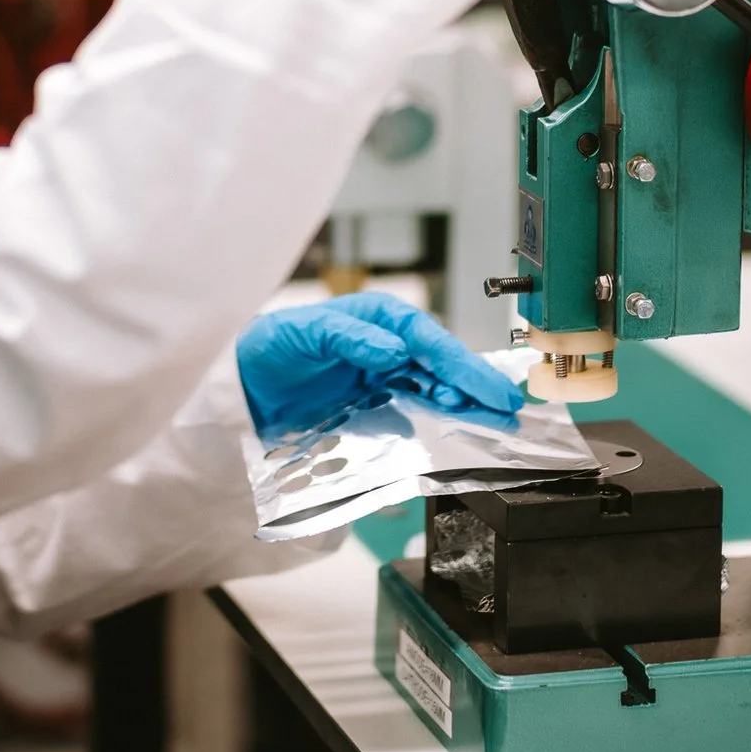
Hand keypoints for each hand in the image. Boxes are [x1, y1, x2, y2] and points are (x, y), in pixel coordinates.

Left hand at [237, 293, 525, 438]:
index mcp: (377, 319)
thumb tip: (394, 350)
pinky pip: (414, 413)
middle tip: (507, 408)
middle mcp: (387, 346)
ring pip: (434, 391)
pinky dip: (439, 423)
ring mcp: (383, 378)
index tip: (483, 385)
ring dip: (463, 406)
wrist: (243, 386)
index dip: (459, 363)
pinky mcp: (375, 407)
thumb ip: (350, 338)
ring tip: (494, 422)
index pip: (426, 340)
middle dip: (474, 386)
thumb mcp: (307, 332)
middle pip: (440, 366)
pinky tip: (458, 433)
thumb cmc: (271, 345)